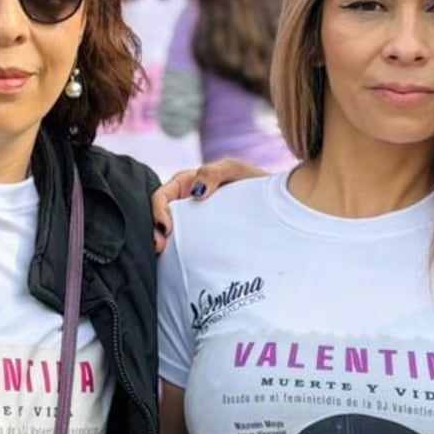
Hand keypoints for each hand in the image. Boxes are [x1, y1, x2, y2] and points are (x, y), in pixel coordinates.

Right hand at [153, 158, 268, 252]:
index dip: (158, 210)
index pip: (162, 196)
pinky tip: (177, 263)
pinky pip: (186, 245)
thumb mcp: (235, 170)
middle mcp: (185, 203)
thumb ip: (213, 173)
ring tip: (162, 255)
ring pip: (169, 234)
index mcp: (186, 184)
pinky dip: (177, 254)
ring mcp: (193, 222)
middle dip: (154, 232)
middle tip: (159, 247)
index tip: (167, 227)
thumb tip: (195, 192)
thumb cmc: (254, 182)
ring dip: (163, 244)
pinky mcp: (203, 238)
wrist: (279, 201)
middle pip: (160, 217)